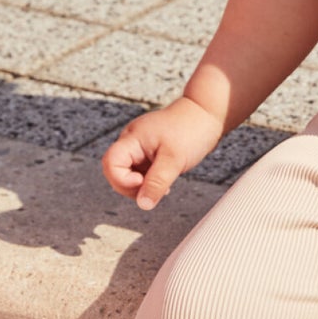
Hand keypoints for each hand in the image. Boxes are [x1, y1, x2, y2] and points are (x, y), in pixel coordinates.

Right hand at [102, 97, 223, 210]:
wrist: (206, 114)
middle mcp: (131, 141)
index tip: (142, 181)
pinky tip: (165, 181)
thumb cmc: (191, 129)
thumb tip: (143, 204)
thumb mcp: (174, 159)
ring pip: (128, 173)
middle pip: (115, 171)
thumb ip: (156, 183)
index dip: (122, 179)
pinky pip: (140, 171)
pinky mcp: (148, 152)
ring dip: (142, 185)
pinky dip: (149, 180)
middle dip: (131, 186)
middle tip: (154, 189)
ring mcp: (139, 147)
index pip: (111, 164)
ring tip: (164, 184)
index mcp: (132, 138)